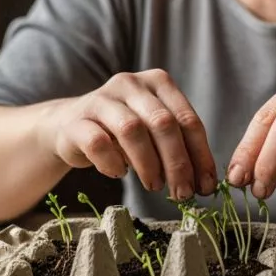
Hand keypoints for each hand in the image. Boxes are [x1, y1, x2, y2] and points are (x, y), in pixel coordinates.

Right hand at [40, 69, 218, 199]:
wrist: (69, 125)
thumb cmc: (121, 132)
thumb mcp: (154, 132)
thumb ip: (178, 146)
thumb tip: (203, 182)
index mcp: (158, 82)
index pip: (187, 119)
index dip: (200, 155)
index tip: (205, 185)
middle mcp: (130, 84)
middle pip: (163, 124)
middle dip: (177, 163)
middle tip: (182, 193)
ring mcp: (101, 99)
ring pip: (132, 130)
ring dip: (148, 165)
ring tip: (154, 185)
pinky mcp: (77, 121)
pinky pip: (98, 144)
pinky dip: (113, 164)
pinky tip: (119, 173)